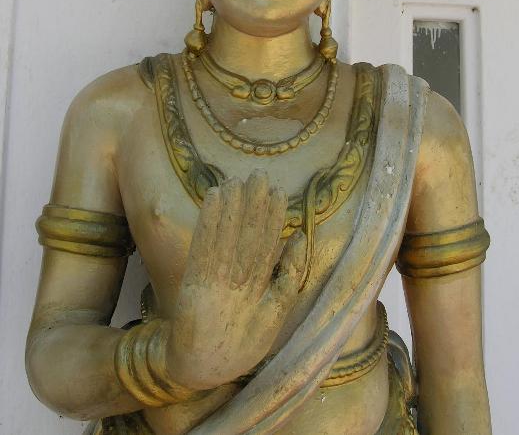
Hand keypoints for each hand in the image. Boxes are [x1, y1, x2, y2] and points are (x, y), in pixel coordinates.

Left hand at [166, 170, 302, 389]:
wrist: (200, 369)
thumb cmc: (241, 343)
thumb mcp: (274, 318)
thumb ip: (288, 279)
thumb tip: (300, 240)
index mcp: (260, 290)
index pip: (269, 246)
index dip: (273, 217)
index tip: (278, 191)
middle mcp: (238, 283)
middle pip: (248, 237)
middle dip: (253, 204)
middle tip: (258, 175)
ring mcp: (214, 283)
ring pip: (227, 237)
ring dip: (232, 206)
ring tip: (236, 179)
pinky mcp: (193, 281)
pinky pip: (203, 245)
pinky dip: (209, 220)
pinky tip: (213, 197)